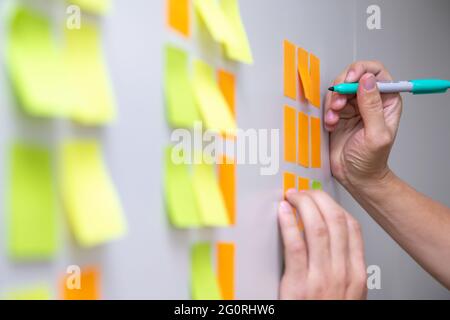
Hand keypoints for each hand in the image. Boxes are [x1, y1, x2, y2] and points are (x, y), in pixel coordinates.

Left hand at [278, 190, 366, 299]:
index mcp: (356, 274)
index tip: (322, 198)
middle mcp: (341, 273)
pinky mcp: (299, 285)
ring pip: (317, 228)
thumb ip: (345, 269)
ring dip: (303, 205)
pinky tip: (283, 212)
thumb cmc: (326, 310)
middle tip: (304, 192)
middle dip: (318, 199)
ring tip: (293, 197)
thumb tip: (335, 245)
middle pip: (335, 221)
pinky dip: (288, 223)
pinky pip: (295, 246)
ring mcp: (321, 278)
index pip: (352, 227)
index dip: (334, 206)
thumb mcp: (349, 293)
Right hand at [324, 61, 402, 187]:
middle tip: (339, 103)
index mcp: (387, 101)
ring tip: (334, 118)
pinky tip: (331, 125)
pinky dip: (327, 112)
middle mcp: (370, 100)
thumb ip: (372, 107)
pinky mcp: (340, 114)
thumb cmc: (370, 161)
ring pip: (339, 89)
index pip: (376, 72)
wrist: (354, 176)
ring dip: (333, 102)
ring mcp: (354, 106)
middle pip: (354, 76)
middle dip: (342, 87)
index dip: (361, 71)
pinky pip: (330, 103)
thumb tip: (367, 81)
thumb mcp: (376, 134)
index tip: (349, 80)